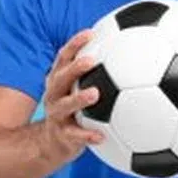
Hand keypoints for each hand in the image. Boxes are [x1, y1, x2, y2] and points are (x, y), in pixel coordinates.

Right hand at [42, 29, 103, 160]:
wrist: (51, 143)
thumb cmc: (73, 109)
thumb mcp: (77, 89)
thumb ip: (95, 71)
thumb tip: (126, 50)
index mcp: (59, 80)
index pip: (63, 57)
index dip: (74, 44)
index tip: (90, 33)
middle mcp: (54, 94)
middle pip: (60, 78)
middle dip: (74, 68)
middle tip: (90, 61)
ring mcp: (57, 115)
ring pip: (65, 105)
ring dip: (78, 98)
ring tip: (94, 93)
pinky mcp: (63, 135)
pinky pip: (75, 136)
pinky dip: (87, 135)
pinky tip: (101, 136)